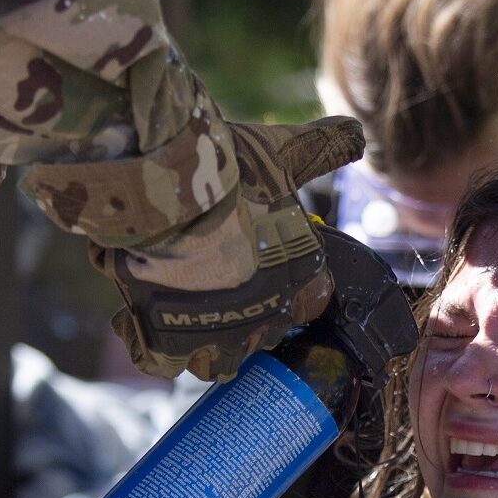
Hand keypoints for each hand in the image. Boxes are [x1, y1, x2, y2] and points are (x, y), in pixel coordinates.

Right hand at [97, 115, 364, 380]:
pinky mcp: (166, 341)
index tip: (258, 263)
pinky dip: (152, 346)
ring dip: (200, 338)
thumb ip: (320, 147)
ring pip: (214, 358)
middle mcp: (266, 315)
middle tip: (209, 278)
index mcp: (302, 276)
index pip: (308, 301)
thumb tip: (355, 134)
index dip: (285, 286)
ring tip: (178, 305)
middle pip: (258, 332)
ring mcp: (217, 335)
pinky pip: (162, 363)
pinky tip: (141, 318)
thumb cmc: (229, 166)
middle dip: (238, 312)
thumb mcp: (284, 149)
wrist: (167, 185)